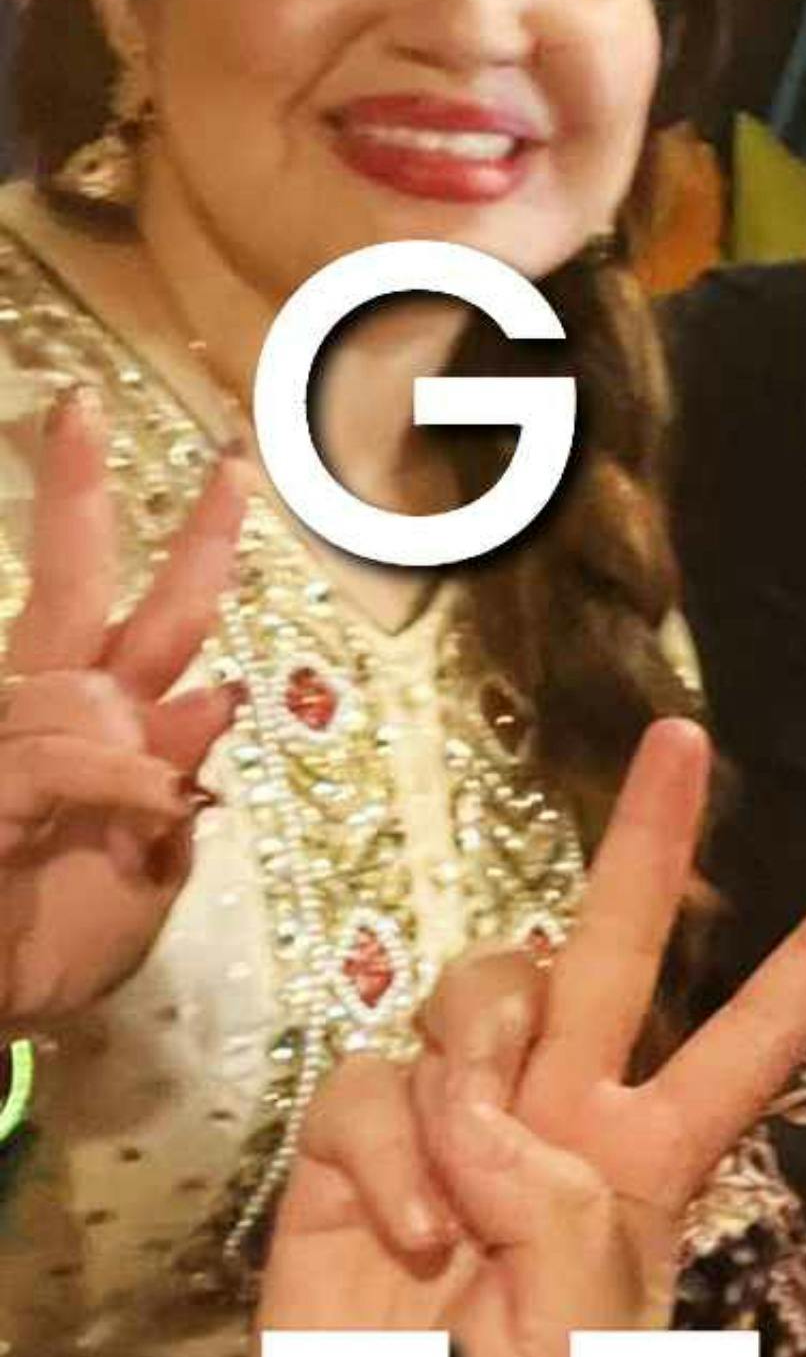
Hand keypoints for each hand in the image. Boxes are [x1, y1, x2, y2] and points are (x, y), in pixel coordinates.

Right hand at [0, 387, 248, 1025]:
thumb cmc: (42, 950)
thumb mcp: (143, 879)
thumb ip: (170, 792)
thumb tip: (218, 701)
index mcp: (93, 725)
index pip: (157, 619)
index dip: (198, 554)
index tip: (232, 474)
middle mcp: (42, 713)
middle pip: (77, 583)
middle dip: (85, 493)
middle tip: (90, 405)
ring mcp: (0, 743)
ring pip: (78, 691)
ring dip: (125, 744)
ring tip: (127, 827)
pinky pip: (61, 759)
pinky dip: (114, 775)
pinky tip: (149, 792)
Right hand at [168, 719, 805, 1356]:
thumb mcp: (597, 1335)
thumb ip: (576, 1210)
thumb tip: (496, 1120)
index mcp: (654, 1156)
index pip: (752, 1039)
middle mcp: (565, 1110)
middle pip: (610, 947)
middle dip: (647, 841)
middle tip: (682, 734)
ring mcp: (462, 1112)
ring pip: (484, 995)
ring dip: (472, 1089)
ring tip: (458, 1213)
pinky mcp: (364, 1132)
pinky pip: (379, 1085)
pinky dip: (387, 1163)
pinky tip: (398, 1241)